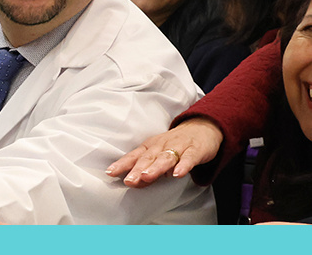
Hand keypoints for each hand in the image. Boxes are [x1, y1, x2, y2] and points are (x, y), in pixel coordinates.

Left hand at [105, 118, 222, 187]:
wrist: (202, 129)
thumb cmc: (174, 145)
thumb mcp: (158, 156)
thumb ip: (146, 170)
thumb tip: (133, 184)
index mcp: (150, 147)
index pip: (133, 156)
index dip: (122, 164)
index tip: (110, 172)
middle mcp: (161, 146)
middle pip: (147, 158)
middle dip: (137, 169)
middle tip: (129, 180)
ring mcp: (178, 147)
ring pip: (165, 158)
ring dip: (155, 168)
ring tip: (146, 177)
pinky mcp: (194, 150)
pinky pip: (188, 158)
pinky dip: (183, 166)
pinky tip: (177, 174)